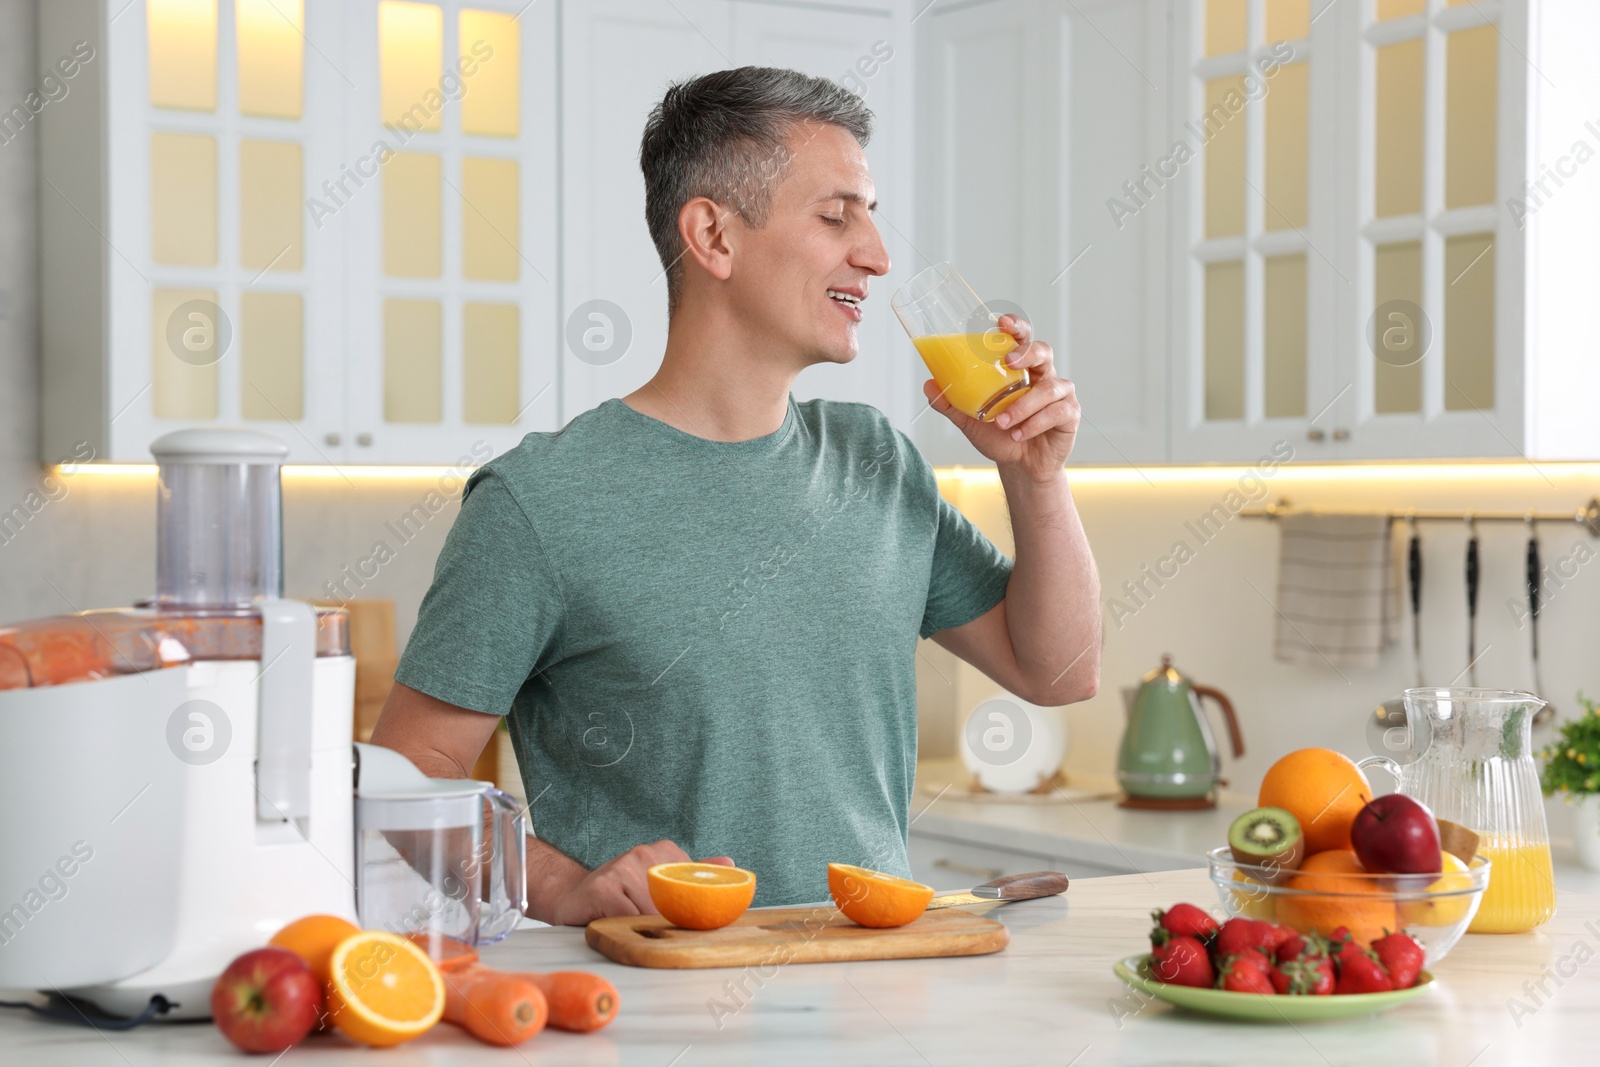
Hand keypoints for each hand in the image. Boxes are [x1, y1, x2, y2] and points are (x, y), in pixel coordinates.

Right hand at [548, 840, 733, 926]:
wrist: (573, 895)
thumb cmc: (621, 896)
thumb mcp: (659, 884)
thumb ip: (692, 875)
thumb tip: (729, 864)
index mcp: (664, 851)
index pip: (691, 887)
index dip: (685, 913)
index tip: (677, 924)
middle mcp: (644, 854)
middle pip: (671, 904)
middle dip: (665, 925)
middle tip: (652, 931)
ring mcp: (622, 867)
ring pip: (649, 914)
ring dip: (641, 929)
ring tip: (626, 926)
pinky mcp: (601, 886)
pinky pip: (626, 918)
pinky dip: (622, 928)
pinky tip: (612, 924)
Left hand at [922, 314, 1078, 480]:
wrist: (1021, 467)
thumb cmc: (1000, 436)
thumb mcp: (970, 420)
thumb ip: (951, 403)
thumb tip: (929, 386)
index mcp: (1021, 369)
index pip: (1022, 339)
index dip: (1016, 327)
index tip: (1002, 322)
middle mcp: (1043, 376)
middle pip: (1043, 351)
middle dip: (1028, 352)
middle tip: (1010, 361)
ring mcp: (1060, 394)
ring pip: (1048, 388)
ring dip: (1023, 406)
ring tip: (1003, 423)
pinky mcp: (1070, 415)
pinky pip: (1057, 412)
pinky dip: (1035, 423)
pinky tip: (1020, 434)